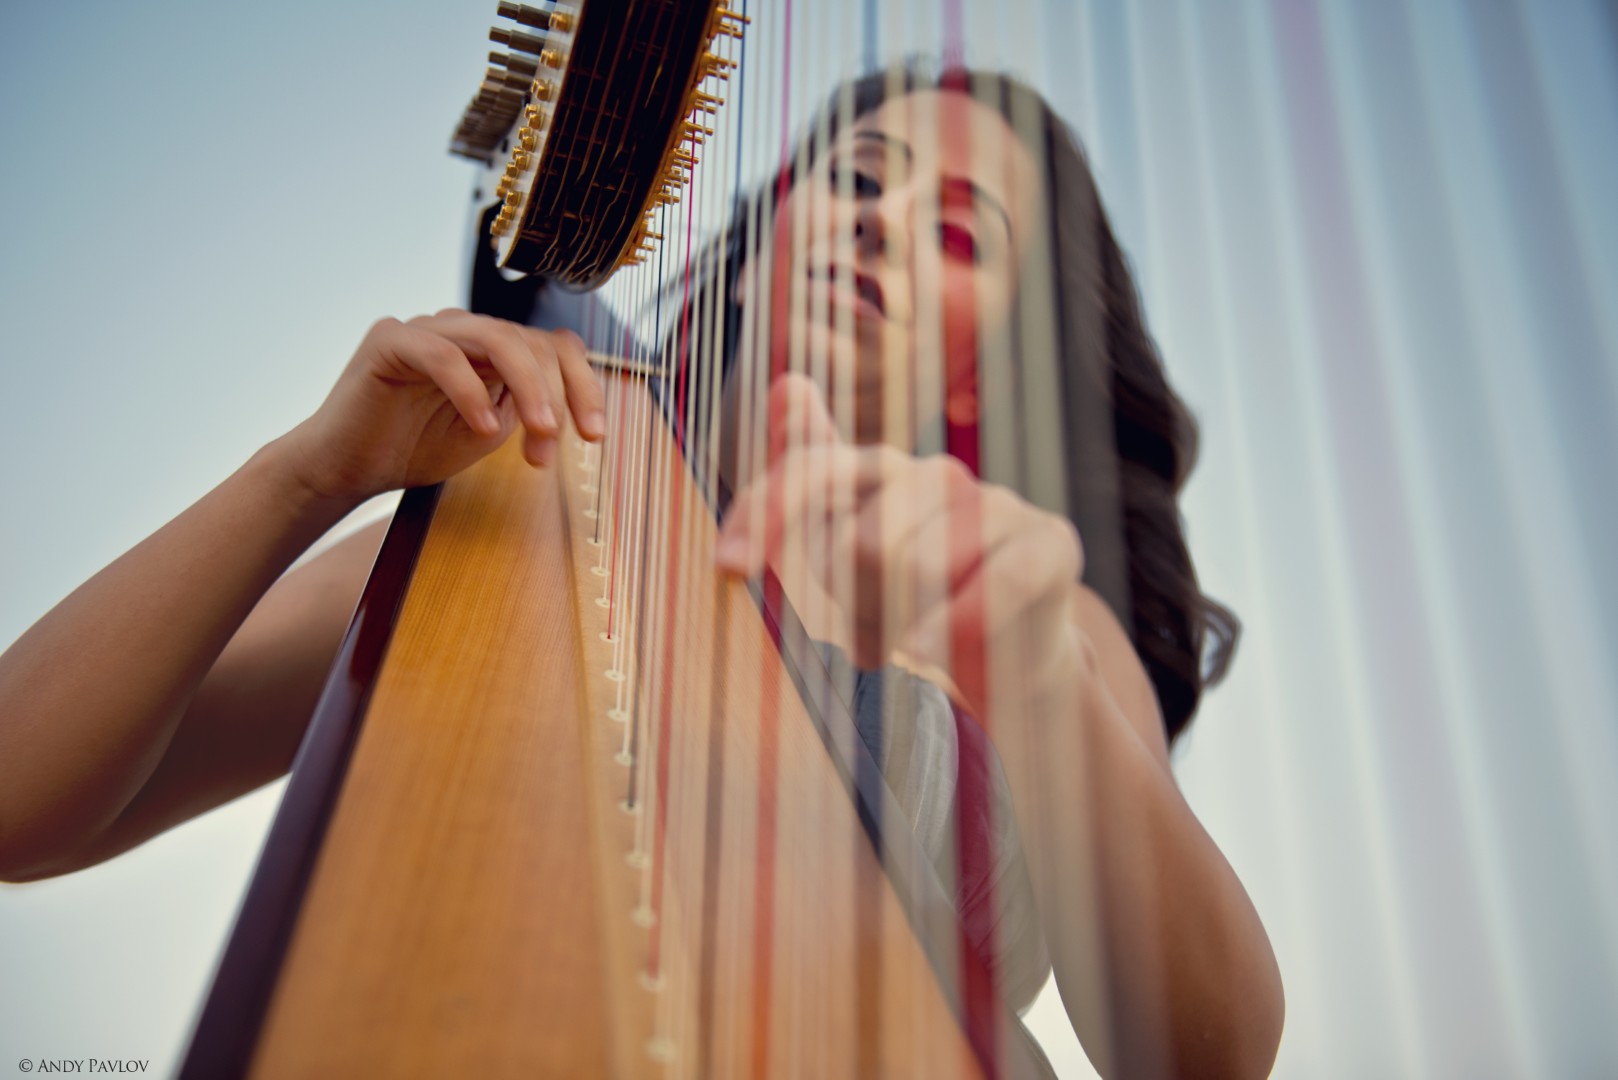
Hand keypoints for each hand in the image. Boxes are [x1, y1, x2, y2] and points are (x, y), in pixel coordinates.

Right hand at [280, 309, 605, 503]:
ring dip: (529, 388)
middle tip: (556, 444)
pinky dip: (471, 392)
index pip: (553, 346)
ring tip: (541, 431)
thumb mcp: (488, 433)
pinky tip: (484, 430)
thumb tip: (569, 404)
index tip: (595, 435)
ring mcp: (427, 329)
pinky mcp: (390, 340)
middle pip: (532, 341)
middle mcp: (463, 329)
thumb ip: (525, 410)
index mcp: (491, 349)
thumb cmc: (414, 448)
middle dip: (557, 396)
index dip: (583, 386)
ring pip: (497, 338)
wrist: (347, 469)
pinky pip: (443, 355)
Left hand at [714, 375, 1084, 715]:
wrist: (1010, 653)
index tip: (728, 566)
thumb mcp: (849, 547)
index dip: (766, 512)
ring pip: (921, 567)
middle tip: (870, 645)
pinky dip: (955, 627)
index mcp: (881, 471)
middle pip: (863, 541)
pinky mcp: (1049, 542)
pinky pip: (993, 584)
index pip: (812, 471)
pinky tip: (931, 650)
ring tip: (913, 648)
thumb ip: (812, 476)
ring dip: (903, 631)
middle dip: (856, 609)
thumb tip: (788, 383)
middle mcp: (937, 474)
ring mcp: (998, 504)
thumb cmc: (917, 597)